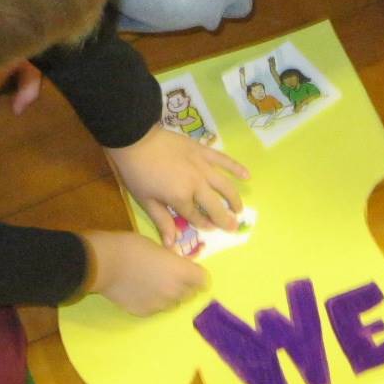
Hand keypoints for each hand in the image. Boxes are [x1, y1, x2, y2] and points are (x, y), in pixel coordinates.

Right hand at [82, 229, 208, 314]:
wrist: (104, 263)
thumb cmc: (131, 246)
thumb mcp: (157, 246)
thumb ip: (171, 259)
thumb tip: (175, 264)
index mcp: (181, 271)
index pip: (203, 280)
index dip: (197, 275)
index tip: (190, 271)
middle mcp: (175, 291)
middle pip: (190, 293)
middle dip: (184, 285)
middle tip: (169, 275)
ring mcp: (160, 305)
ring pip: (173, 303)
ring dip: (169, 295)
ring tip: (152, 283)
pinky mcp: (145, 312)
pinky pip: (156, 308)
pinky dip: (152, 301)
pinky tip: (139, 290)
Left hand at [108, 124, 249, 245]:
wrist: (136, 139)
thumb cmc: (137, 172)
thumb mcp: (146, 200)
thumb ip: (162, 221)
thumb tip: (172, 244)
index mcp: (181, 198)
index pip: (196, 216)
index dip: (203, 224)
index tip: (210, 229)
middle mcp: (196, 184)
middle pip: (214, 205)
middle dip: (224, 219)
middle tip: (233, 227)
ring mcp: (202, 166)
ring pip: (224, 186)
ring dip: (234, 199)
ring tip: (239, 209)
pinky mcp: (203, 150)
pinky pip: (223, 159)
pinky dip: (236, 167)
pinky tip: (247, 175)